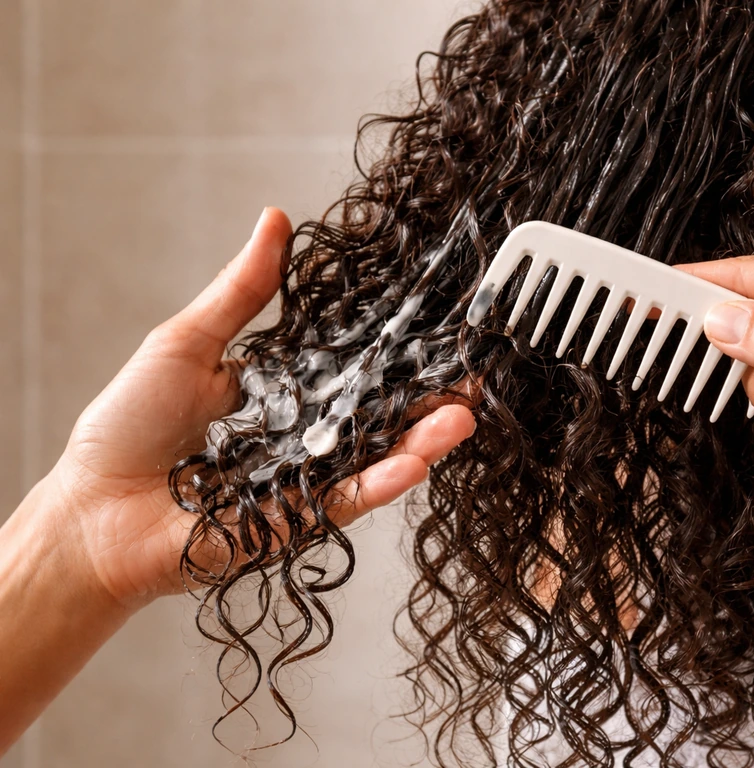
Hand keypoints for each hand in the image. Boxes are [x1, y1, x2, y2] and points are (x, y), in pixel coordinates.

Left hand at [47, 208, 475, 607]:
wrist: (92, 510)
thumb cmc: (125, 424)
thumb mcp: (187, 341)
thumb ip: (241, 291)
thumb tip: (275, 221)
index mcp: (283, 389)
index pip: (352, 365)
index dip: (396, 349)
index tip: (439, 327)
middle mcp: (302, 434)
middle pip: (377, 414)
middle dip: (429, 398)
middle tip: (475, 374)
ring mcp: (304, 479)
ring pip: (374, 458)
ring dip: (422, 440)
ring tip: (464, 415)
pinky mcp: (296, 520)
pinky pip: (345, 500)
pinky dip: (380, 482)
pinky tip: (415, 461)